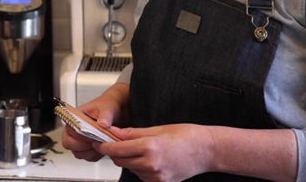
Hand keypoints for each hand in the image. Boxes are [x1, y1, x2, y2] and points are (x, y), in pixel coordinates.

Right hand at [61, 96, 122, 161]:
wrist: (116, 111)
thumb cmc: (107, 106)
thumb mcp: (108, 108)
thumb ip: (105, 115)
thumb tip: (103, 124)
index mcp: (74, 117)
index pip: (69, 130)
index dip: (80, 136)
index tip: (93, 135)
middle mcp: (74, 129)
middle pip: (69, 144)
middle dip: (84, 146)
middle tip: (97, 140)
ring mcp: (80, 140)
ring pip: (78, 153)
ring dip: (91, 151)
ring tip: (102, 142)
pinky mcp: (88, 147)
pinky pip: (88, 157)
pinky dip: (96, 154)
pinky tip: (103, 146)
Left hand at [98, 123, 213, 181]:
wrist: (206, 151)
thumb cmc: (186, 136)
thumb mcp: (158, 128)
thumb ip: (133, 133)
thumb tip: (114, 132)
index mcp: (150, 147)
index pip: (117, 149)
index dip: (104, 145)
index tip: (99, 141)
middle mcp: (151, 165)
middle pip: (120, 160)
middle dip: (115, 151)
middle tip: (115, 141)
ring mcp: (156, 177)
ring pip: (129, 168)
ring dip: (127, 159)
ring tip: (139, 148)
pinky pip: (141, 175)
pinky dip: (139, 167)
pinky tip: (148, 158)